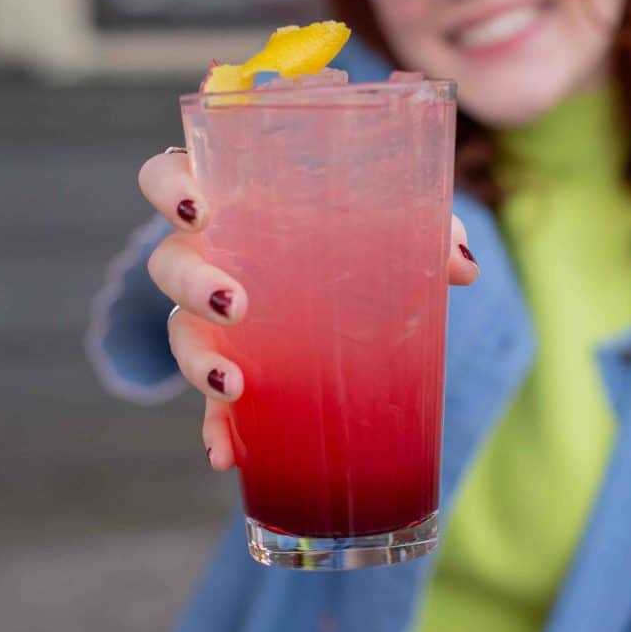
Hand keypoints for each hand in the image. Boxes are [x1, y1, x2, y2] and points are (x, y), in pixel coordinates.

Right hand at [138, 149, 479, 471]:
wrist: (356, 274)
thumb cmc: (358, 223)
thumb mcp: (393, 214)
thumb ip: (428, 226)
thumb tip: (462, 267)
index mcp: (230, 194)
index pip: (168, 175)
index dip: (167, 188)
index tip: (196, 208)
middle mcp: (207, 251)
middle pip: (167, 260)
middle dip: (190, 283)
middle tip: (236, 302)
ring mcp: (210, 312)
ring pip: (179, 331)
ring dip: (196, 360)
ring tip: (232, 384)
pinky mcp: (232, 363)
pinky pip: (210, 399)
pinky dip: (217, 428)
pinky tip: (227, 455)